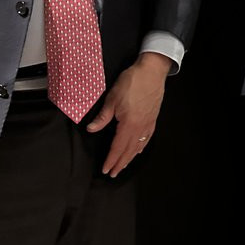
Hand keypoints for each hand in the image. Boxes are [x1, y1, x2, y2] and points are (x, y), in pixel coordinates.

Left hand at [87, 52, 171, 176]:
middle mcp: (140, 127)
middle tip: (113, 174)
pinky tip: (139, 149)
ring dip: (130, 158)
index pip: (118, 147)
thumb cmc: (132, 82)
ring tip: (124, 165)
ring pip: (138, 145)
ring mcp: (148, 123)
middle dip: (120, 163)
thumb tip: (91, 129)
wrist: (152, 71)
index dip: (111, 160)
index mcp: (129, 124)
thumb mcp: (112, 98)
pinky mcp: (153, 117)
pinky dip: (142, 146)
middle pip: (129, 150)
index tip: (106, 169)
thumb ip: (102, 117)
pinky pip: (147, 137)